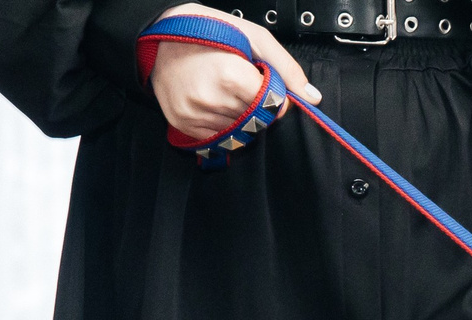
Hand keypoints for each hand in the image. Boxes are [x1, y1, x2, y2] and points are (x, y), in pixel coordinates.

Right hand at [148, 5, 317, 137]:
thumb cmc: (209, 31)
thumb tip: (312, 98)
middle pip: (258, 121)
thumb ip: (286, 68)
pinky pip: (220, 136)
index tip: (265, 84)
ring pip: (240, 131)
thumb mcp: (253, 38)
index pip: (273, 107)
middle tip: (242, 84)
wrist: (159, 36)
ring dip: (241, 115)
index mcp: (229, 76)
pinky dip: (223, 122)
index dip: (275, 96)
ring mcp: (195, 114)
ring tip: (225, 89)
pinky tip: (214, 100)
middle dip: (258, 106)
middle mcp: (211, 99)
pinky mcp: (184, 124)